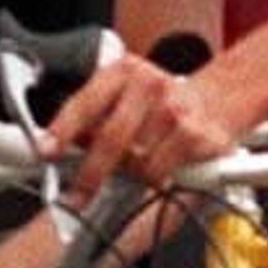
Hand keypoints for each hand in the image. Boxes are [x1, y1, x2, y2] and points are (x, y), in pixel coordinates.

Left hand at [47, 47, 252, 198]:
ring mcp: (173, 109)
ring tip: (140, 165)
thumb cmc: (167, 102)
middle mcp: (148, 84)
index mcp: (123, 71)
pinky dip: (155, 178)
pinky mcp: (193, 134)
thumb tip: (63, 147)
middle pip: (109, 137)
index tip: (45, 152)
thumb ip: (97, 117)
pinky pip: (159, 170)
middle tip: (76, 196)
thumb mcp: (128, 95)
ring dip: (130, 174)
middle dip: (89, 173)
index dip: (62, 130)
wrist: (223, 98)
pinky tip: (162, 167)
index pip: (85, 102)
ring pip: (134, 160)